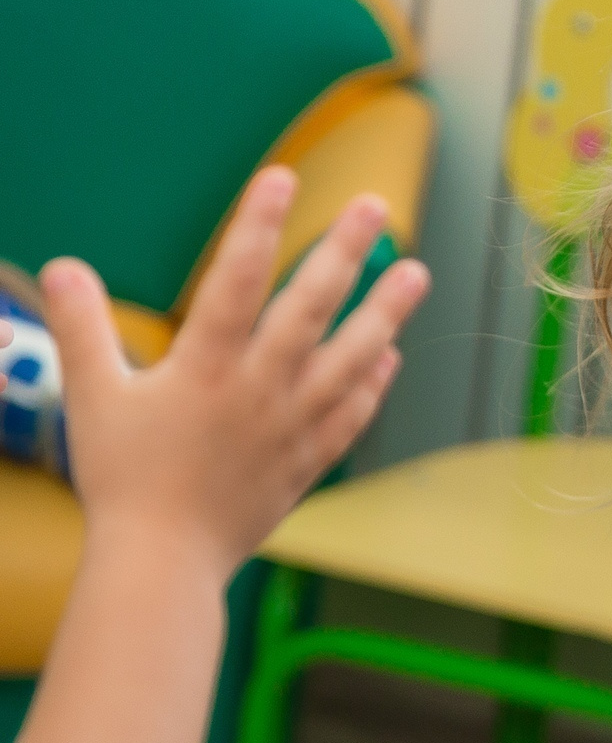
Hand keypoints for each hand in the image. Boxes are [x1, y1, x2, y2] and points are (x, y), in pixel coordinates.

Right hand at [41, 167, 427, 577]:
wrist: (161, 565)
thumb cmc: (122, 479)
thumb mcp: (92, 398)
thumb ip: (81, 329)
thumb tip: (63, 266)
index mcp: (204, 368)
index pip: (234, 281)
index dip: (257, 226)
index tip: (283, 177)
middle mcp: (258, 389)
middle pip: (310, 308)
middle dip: (344, 252)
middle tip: (377, 206)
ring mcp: (292, 425)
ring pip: (351, 357)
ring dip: (386, 312)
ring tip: (417, 272)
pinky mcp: (309, 460)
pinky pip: (352, 415)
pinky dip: (374, 385)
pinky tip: (391, 356)